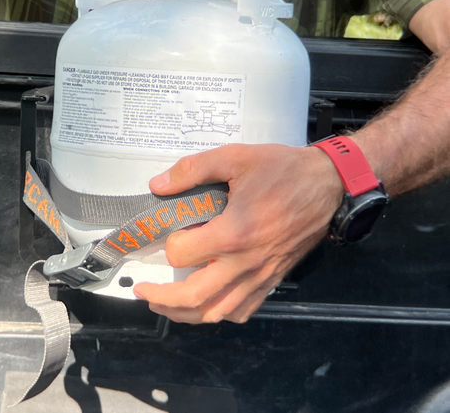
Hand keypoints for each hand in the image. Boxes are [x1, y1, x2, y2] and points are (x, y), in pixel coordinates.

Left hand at [134, 144, 343, 323]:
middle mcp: (245, 262)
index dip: (168, 242)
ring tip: (166, 305)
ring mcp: (260, 275)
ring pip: (217, 312)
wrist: (327, 184)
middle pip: (194, 297)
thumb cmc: (283, 170)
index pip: (182, 253)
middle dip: (162, 297)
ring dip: (185, 314)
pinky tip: (209, 304)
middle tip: (143, 289)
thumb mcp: (235, 157)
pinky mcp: (273, 279)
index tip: (166, 232)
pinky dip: (220, 313)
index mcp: (233, 232)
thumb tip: (158, 185)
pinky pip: (243, 310)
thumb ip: (193, 169)